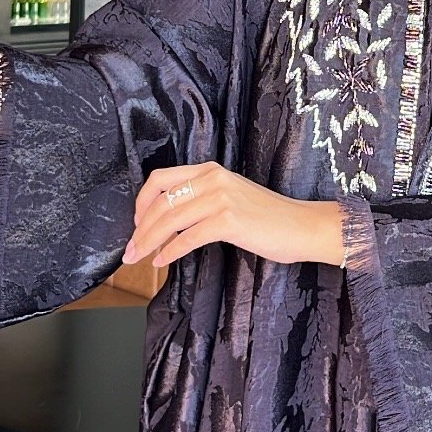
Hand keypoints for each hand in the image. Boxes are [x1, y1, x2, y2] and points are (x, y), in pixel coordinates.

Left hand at [123, 162, 345, 270]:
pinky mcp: (228, 220)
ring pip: (169, 220)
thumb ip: (203, 199)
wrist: (302, 226)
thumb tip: (169, 220)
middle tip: (129, 249)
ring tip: (138, 257)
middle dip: (140, 228)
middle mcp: (212, 178)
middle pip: (160, 202)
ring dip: (148, 242)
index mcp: (210, 170)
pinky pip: (187, 237)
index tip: (136, 223)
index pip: (161, 178)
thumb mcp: (231, 196)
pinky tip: (161, 261)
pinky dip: (169, 251)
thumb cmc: (268, 218)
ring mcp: (220, 198)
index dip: (142, 201)